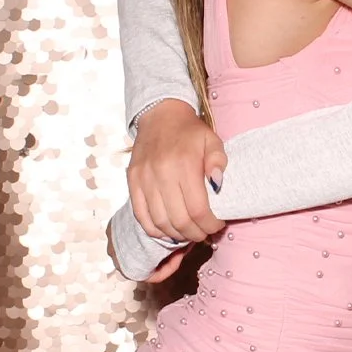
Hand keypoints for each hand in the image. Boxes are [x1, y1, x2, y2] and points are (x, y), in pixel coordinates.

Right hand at [128, 99, 226, 241]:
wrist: (160, 116)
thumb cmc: (190, 132)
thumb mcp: (212, 140)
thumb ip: (218, 161)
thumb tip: (217, 184)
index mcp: (184, 165)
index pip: (198, 209)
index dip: (209, 224)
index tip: (217, 225)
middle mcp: (162, 173)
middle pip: (179, 220)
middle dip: (196, 233)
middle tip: (204, 232)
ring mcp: (144, 179)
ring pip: (160, 222)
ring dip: (177, 234)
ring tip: (189, 233)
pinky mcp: (132, 182)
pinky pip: (141, 216)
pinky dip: (155, 229)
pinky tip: (168, 230)